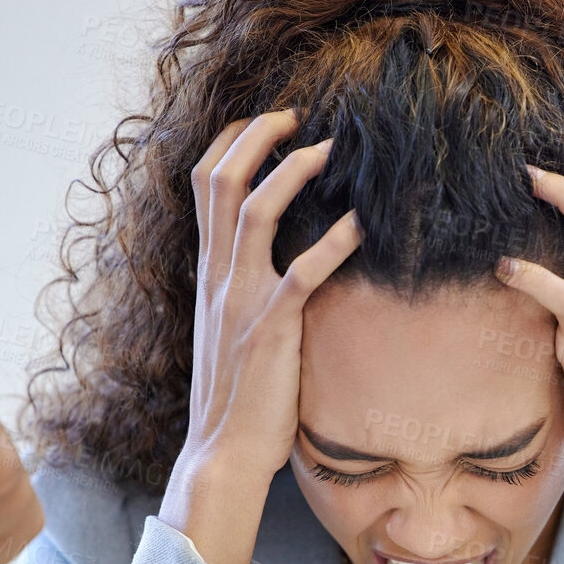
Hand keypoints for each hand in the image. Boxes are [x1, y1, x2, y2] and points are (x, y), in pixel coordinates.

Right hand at [159, 109, 361, 563]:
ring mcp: (240, 298)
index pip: (204, 184)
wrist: (223, 451)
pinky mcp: (270, 328)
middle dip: (256, 133)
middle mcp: (217, 275)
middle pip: (221, 179)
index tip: (268, 120)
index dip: (231, 141)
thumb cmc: (237, 395)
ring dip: (293, 169)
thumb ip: (248, 290)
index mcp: (208, 271)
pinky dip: (331, 243)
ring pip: (255, 209)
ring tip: (330, 147)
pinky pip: (300, 273)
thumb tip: (281, 263)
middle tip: (296, 112)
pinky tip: (360, 225)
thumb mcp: (234, 328)